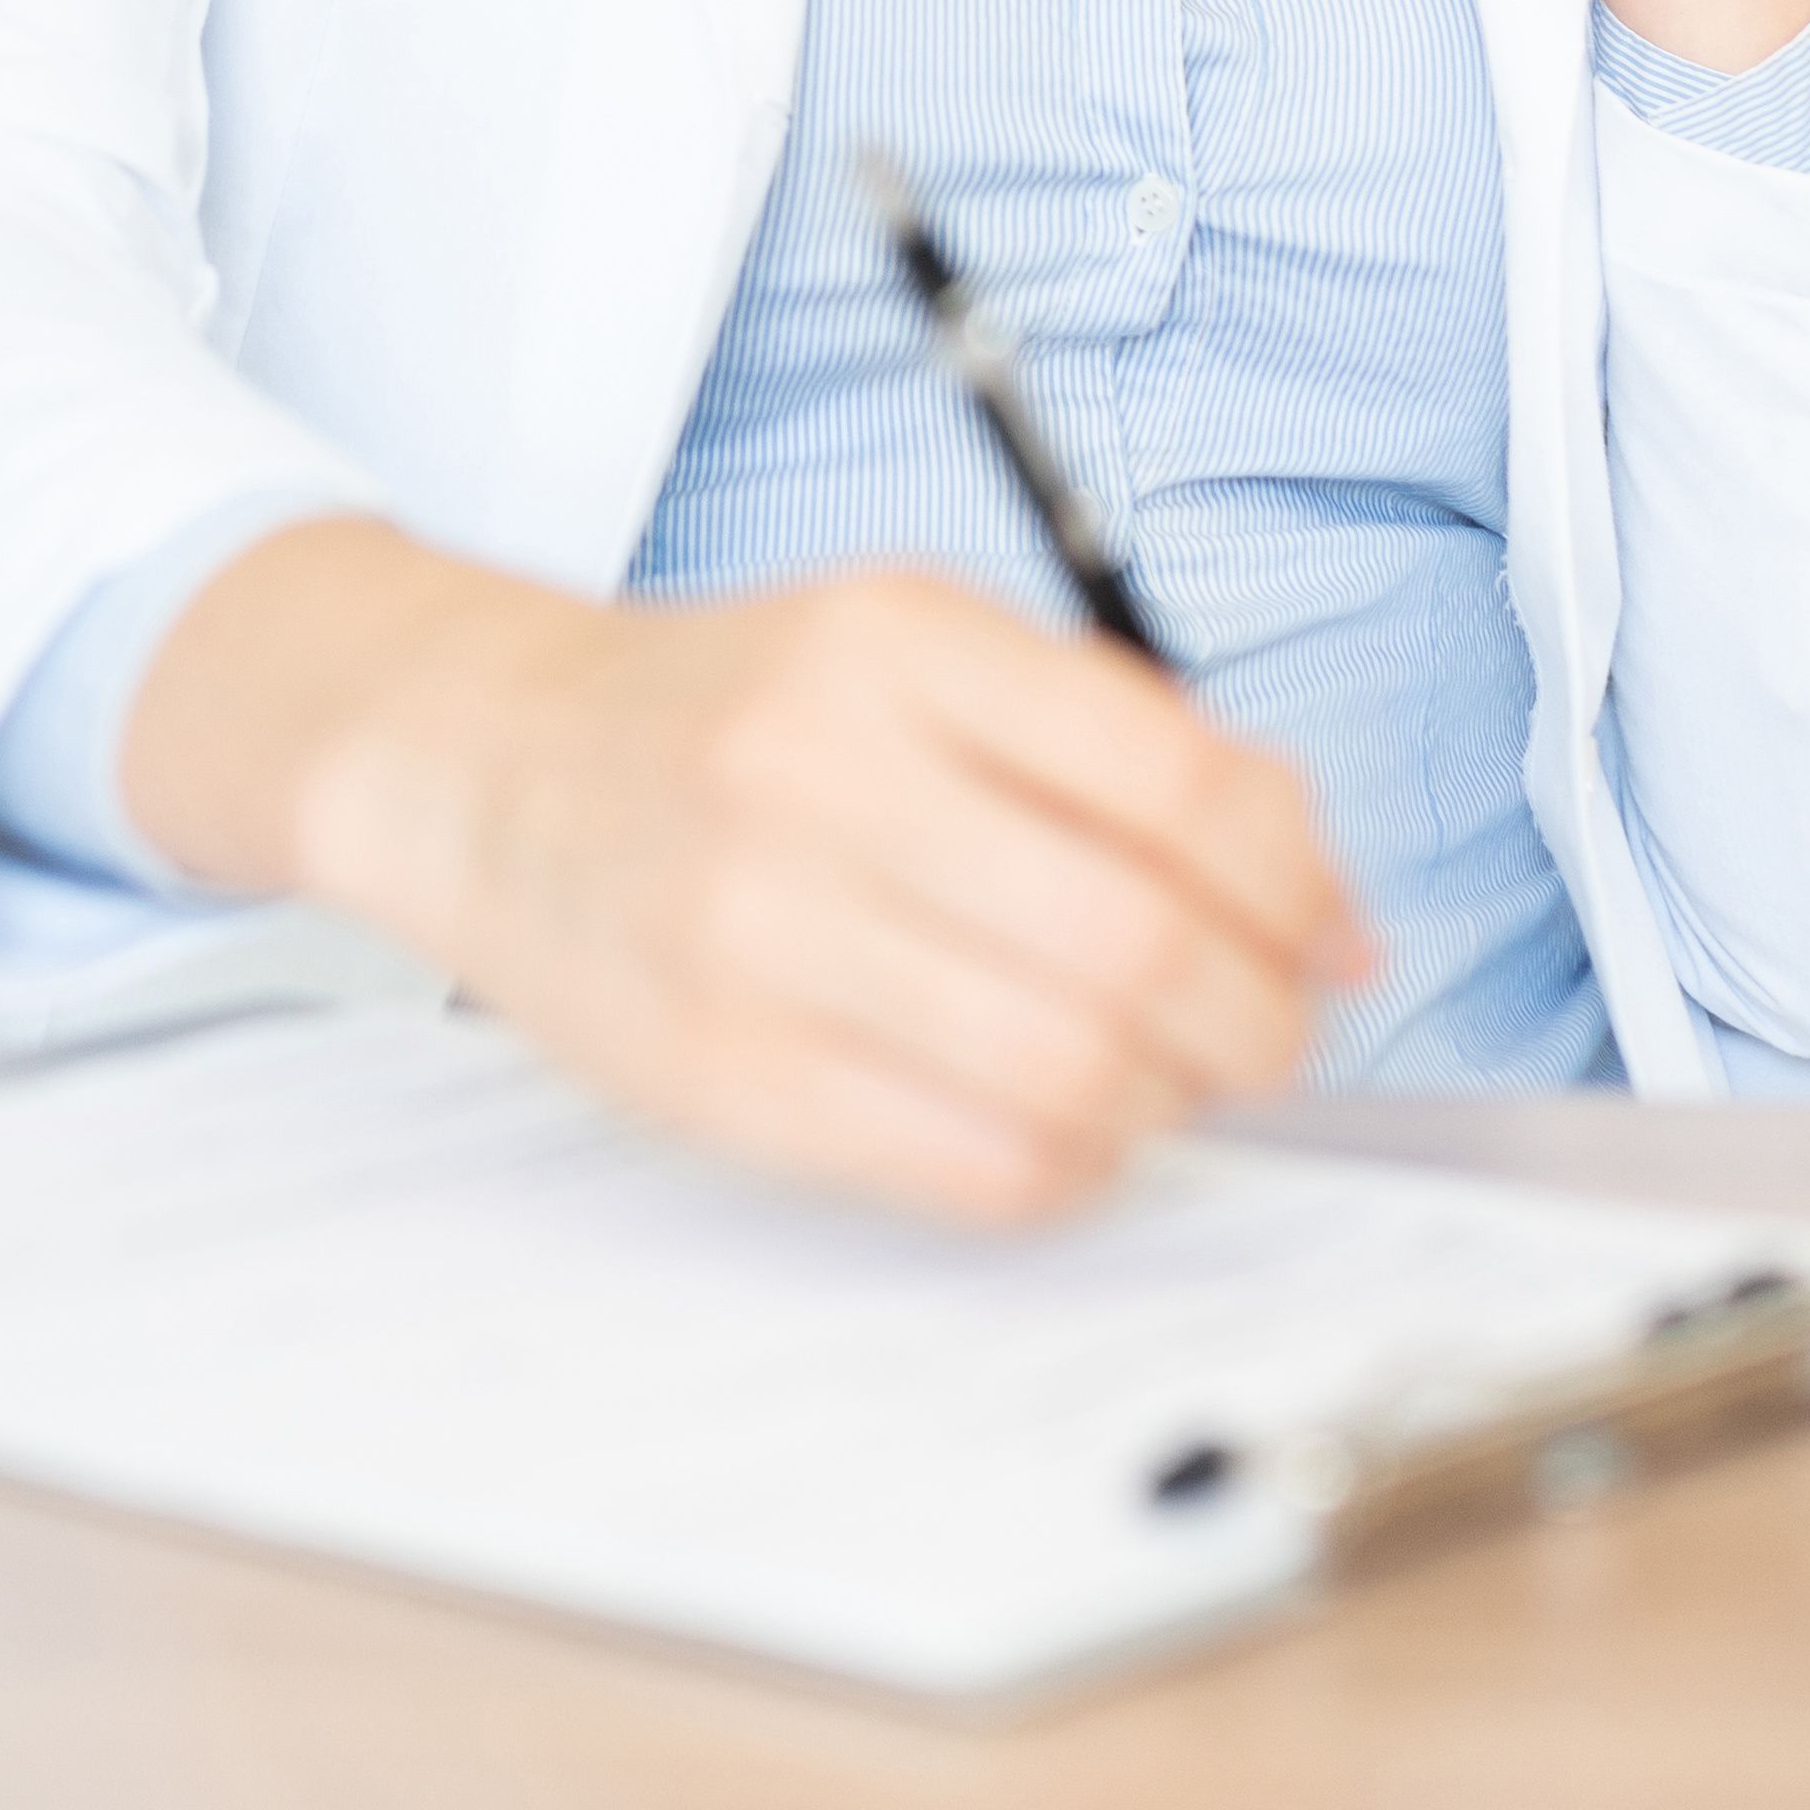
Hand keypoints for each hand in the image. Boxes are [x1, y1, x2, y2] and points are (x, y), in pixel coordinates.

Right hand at [128, 525, 1367, 1223]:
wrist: (480, 763)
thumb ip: (1106, 741)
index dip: (1298, 881)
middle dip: (1258, 1017)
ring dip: (1173, 1102)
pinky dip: (1070, 1164)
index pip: (1178, 782)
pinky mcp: (720, 1075)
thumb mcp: (908, 647)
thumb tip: (1324, 904)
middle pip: (1138, 944)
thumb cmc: (733, 714)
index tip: (1330, 931)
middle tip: (1274, 1032)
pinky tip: (1067, 1123)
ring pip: (1071, 1075)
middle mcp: (820, 777)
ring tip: (1170, 1081)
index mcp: (894, 643)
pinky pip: (972, 1167)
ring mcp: (758, 936)